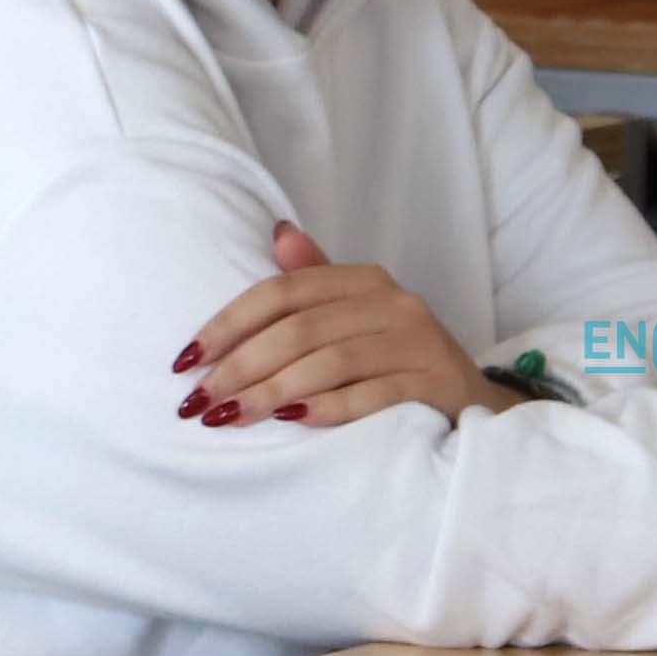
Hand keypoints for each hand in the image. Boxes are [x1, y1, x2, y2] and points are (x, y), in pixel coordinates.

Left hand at [182, 221, 482, 431]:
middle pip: (298, 330)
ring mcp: (417, 341)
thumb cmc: (396, 358)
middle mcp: (392, 302)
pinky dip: (328, 408)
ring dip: (272, 392)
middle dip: (240, 367)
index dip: (227, 324)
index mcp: (362, 280)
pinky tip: (292, 423)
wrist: (470, 400)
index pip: (280, 292)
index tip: (186, 361)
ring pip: (329, 362)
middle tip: (200, 403)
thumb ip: (315, 281)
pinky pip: (372, 394)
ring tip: (232, 418)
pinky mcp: (434, 381)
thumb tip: (277, 232)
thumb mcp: (355, 315)